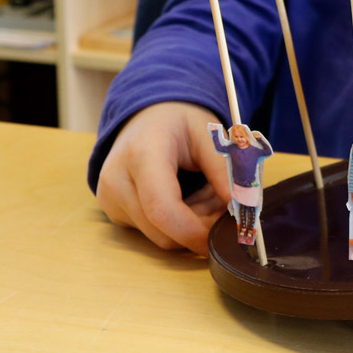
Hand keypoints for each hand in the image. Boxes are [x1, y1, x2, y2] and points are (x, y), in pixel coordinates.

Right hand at [96, 101, 231, 253]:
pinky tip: (190, 198)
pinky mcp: (113, 211)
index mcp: (142, 154)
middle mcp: (117, 180)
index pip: (162, 208)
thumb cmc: (178, 122)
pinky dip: (178, 222)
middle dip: (201, 227)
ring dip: (192, 225)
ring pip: (159, 235)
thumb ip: (225, 171)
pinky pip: (151, 231)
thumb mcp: (209, 135)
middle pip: (162, 230)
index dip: (194, 231)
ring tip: (209, 195)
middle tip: (226, 207)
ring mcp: (110, 199)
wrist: (144, 116)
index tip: (224, 235)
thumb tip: (241, 208)